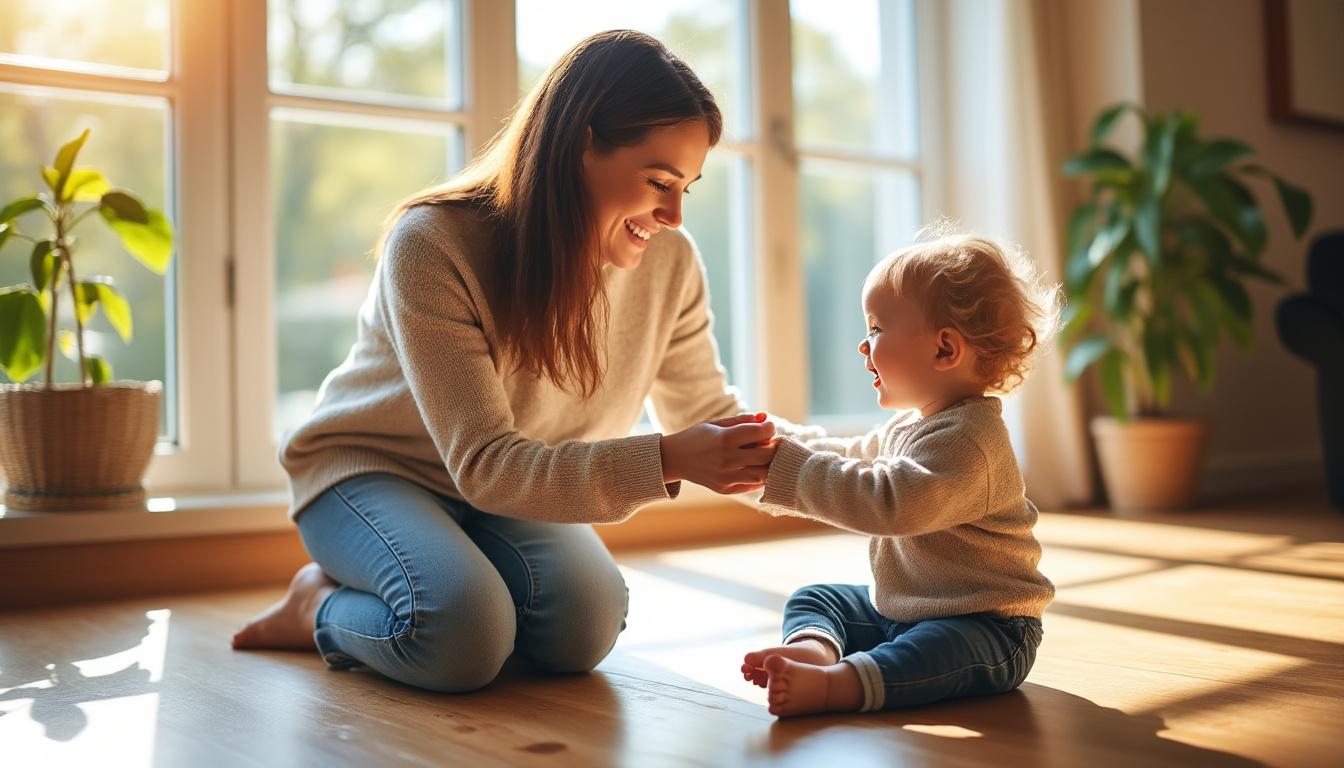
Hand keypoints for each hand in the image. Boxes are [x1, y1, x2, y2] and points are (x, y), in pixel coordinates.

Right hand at [660, 412, 779, 493]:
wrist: (674, 459)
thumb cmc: (697, 436)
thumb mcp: (716, 423)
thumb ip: (742, 420)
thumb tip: (765, 418)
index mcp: (724, 438)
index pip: (760, 433)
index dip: (770, 428)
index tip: (768, 427)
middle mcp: (726, 459)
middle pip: (766, 456)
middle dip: (774, 447)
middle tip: (771, 443)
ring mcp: (725, 477)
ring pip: (762, 475)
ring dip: (768, 465)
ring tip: (764, 456)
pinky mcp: (724, 489)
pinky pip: (752, 486)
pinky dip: (758, 477)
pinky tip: (754, 467)